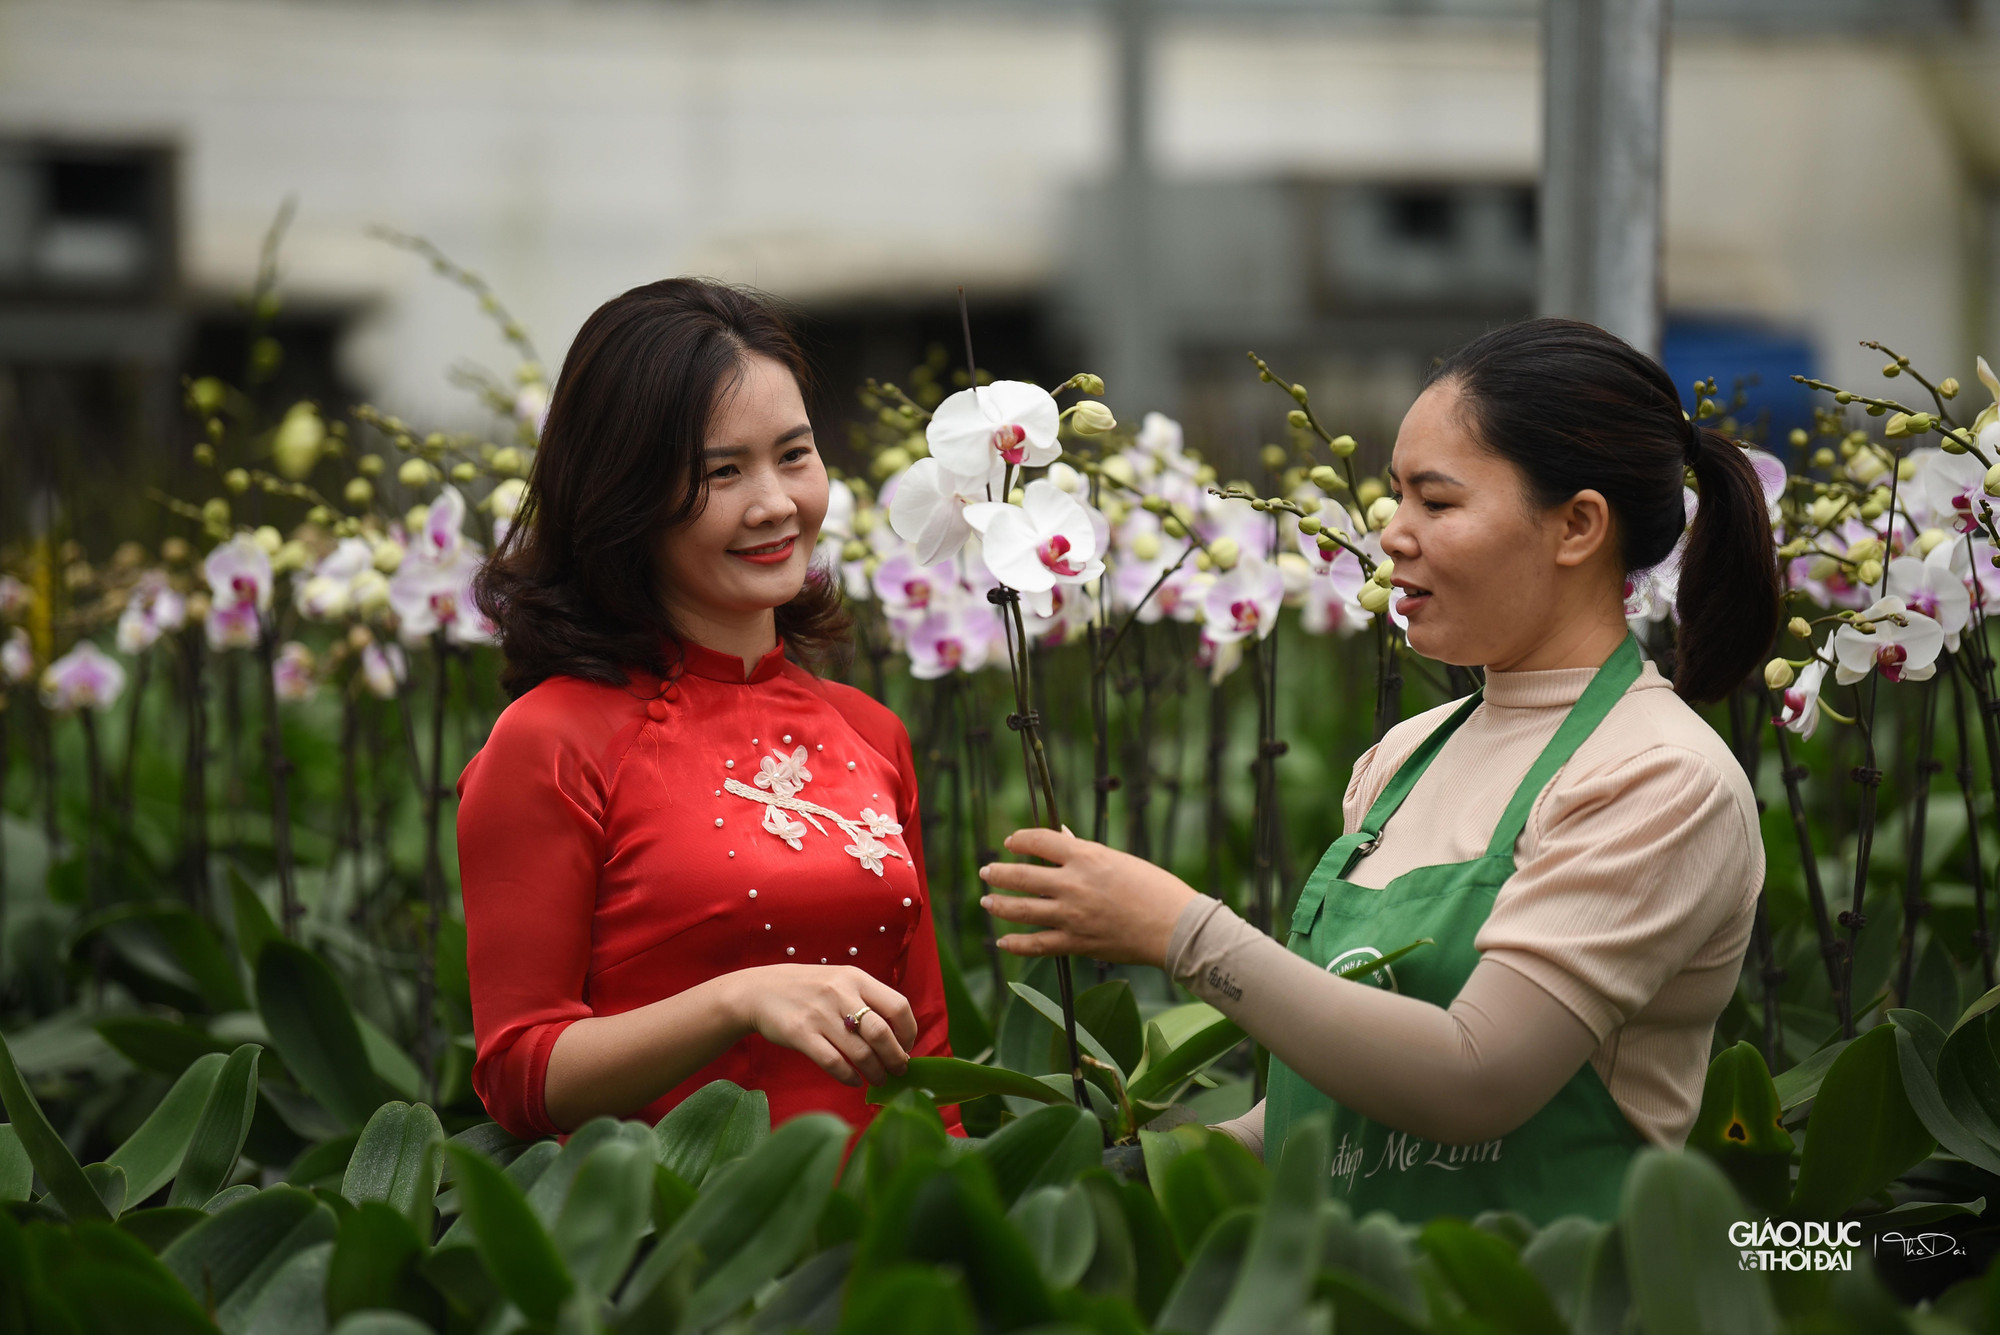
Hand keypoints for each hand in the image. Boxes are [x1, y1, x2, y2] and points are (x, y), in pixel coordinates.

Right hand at [729, 965, 918, 1086]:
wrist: (759, 990)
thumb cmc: (808, 989)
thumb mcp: (840, 981)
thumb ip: (867, 1000)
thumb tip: (899, 1035)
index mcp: (856, 978)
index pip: (898, 1006)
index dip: (909, 1031)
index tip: (907, 1046)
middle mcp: (840, 994)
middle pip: (882, 1032)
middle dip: (896, 1057)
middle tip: (899, 1070)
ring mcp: (820, 1014)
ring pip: (860, 1052)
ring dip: (875, 1072)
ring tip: (879, 1079)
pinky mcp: (801, 1034)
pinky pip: (833, 1063)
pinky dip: (849, 1077)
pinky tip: (855, 1081)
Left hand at [978, 827, 1198, 968]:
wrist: (1175, 927)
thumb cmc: (1155, 888)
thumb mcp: (1120, 860)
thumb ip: (1085, 852)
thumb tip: (1062, 838)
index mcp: (1087, 856)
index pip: (1039, 841)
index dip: (1019, 840)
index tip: (1011, 842)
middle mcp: (1073, 884)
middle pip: (1021, 875)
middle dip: (998, 872)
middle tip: (986, 871)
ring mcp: (1072, 915)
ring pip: (1021, 909)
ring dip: (998, 904)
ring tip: (987, 901)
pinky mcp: (1077, 943)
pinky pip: (1037, 944)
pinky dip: (1016, 944)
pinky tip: (1003, 941)